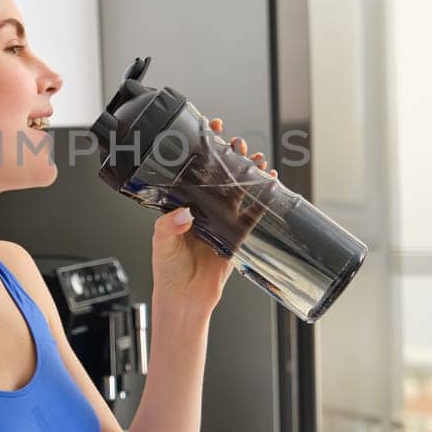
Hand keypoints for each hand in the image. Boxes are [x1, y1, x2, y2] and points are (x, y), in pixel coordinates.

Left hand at [149, 117, 268, 316]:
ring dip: (248, 173)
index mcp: (181, 207)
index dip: (200, 151)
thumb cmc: (168, 272)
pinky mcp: (236, 237)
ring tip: (257, 158)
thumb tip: (184, 214)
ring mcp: (220, 222)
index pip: (191, 172)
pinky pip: (252, 215)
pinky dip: (263, 200)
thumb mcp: (161, 244)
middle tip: (237, 143)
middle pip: (218, 177)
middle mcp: (202, 211)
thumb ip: (168, 227)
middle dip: (229, 157)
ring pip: (237, 191)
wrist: (184, 300)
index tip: (208, 131)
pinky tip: (270, 185)